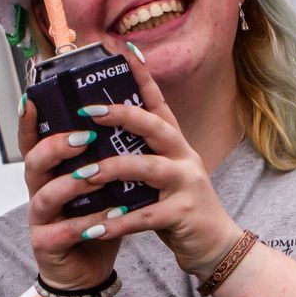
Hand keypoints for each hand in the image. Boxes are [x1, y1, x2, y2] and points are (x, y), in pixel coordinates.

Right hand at [20, 93, 122, 292]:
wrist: (90, 272)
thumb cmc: (96, 221)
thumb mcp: (102, 186)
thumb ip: (106, 158)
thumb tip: (133, 118)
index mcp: (51, 173)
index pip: (35, 141)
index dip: (30, 121)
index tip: (33, 97)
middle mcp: (39, 192)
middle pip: (33, 162)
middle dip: (56, 147)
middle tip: (84, 137)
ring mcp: (40, 220)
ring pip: (45, 196)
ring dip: (72, 184)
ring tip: (97, 176)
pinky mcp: (47, 245)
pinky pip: (64, 232)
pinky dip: (86, 224)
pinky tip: (108, 220)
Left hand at [43, 38, 240, 277]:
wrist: (215, 246)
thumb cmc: (180, 207)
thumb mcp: (163, 175)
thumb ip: (139, 157)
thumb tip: (98, 141)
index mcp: (176, 144)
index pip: (159, 103)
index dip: (143, 77)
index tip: (123, 50)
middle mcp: (184, 157)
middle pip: (154, 126)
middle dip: (120, 115)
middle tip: (85, 110)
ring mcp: (186, 184)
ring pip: (146, 169)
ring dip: (110, 171)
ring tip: (79, 176)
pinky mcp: (182, 214)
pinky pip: (145, 216)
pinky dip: (118, 222)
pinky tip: (95, 227)